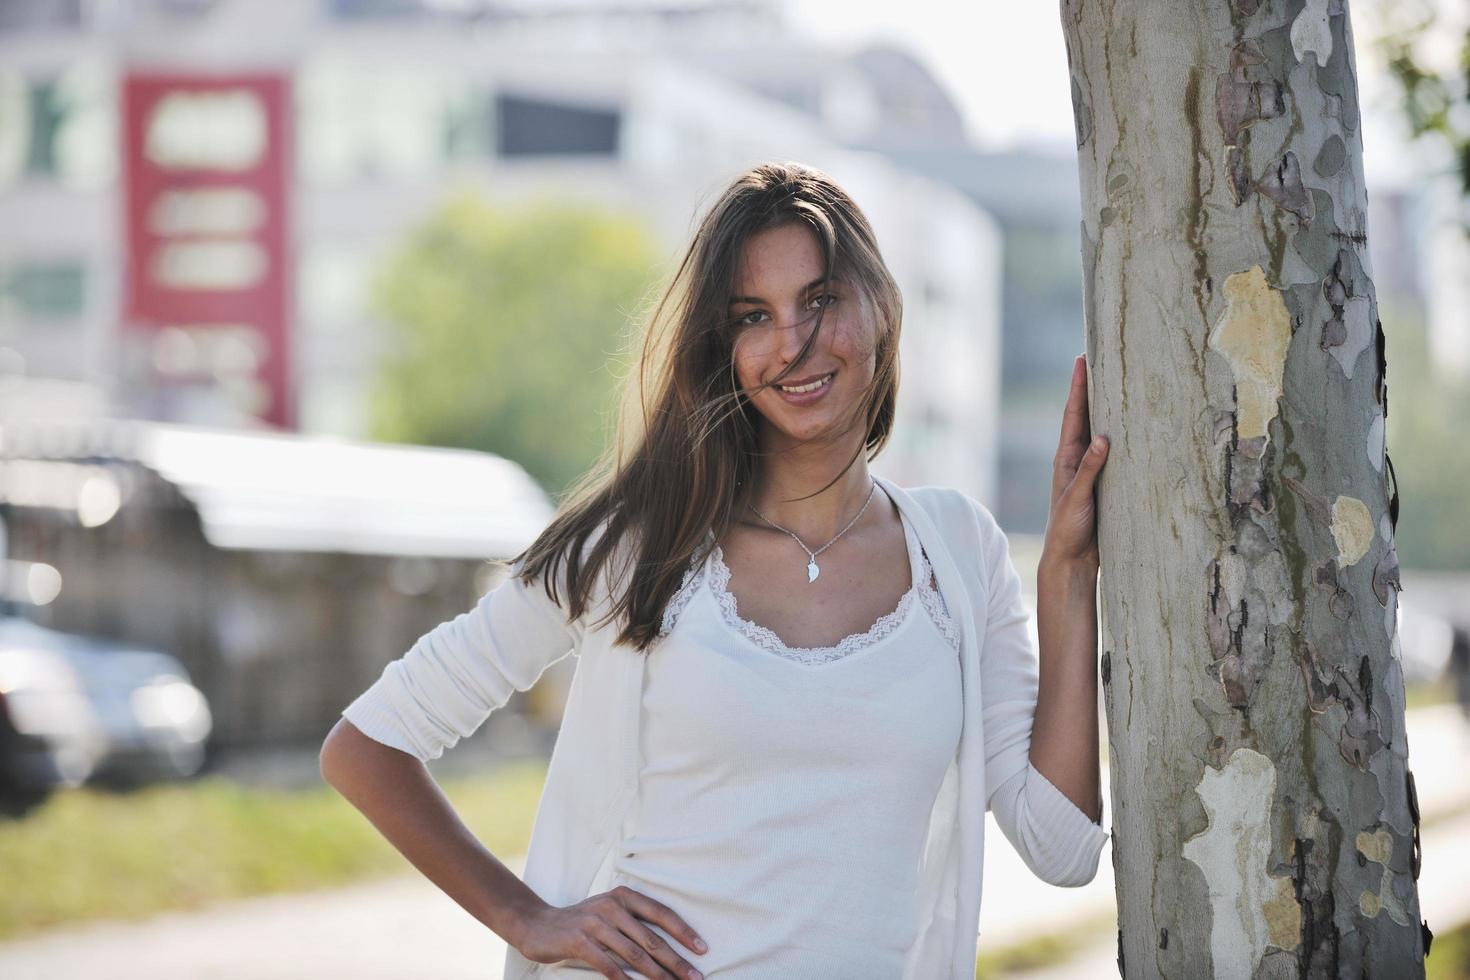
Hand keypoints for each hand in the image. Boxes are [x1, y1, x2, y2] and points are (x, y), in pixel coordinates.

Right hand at [512, 886, 707, 979]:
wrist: (537, 924)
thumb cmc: (582, 921)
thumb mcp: (609, 911)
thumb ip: (634, 922)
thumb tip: (669, 946)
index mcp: (624, 896)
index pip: (661, 913)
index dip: (684, 932)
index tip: (702, 949)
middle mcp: (612, 906)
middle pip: (652, 939)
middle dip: (676, 961)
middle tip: (695, 978)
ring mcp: (595, 923)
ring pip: (634, 954)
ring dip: (656, 975)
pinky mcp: (579, 941)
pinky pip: (608, 965)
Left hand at [1042, 354, 1107, 570]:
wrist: (1072, 559)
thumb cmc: (1068, 528)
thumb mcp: (1077, 497)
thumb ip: (1090, 469)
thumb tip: (1104, 438)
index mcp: (1066, 457)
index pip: (1074, 413)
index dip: (1078, 386)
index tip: (1082, 358)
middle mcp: (1078, 458)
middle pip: (1088, 416)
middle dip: (1095, 388)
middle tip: (1105, 359)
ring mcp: (1091, 469)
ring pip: (1103, 431)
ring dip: (1111, 409)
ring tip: (1123, 383)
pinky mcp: (1105, 482)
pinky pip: (1116, 452)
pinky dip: (1123, 436)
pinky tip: (1137, 427)